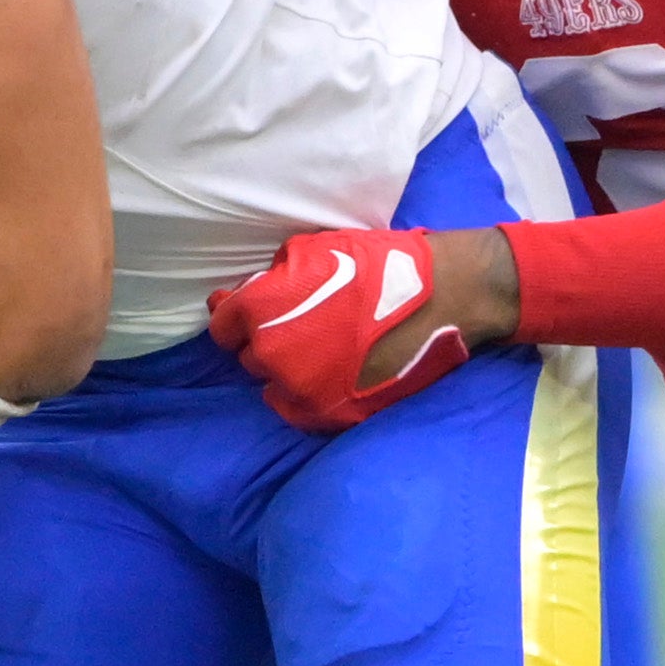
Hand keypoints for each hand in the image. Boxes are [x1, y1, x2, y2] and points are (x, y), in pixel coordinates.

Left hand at [207, 225, 512, 431]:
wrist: (442, 296)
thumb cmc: (379, 264)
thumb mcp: (314, 251)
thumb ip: (270, 278)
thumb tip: (235, 297)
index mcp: (262, 311)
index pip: (222, 326)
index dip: (237, 317)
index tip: (255, 313)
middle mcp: (272, 355)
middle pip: (249, 355)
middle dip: (267, 340)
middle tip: (303, 325)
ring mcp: (302, 390)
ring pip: (273, 383)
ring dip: (287, 368)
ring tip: (321, 351)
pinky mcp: (330, 415)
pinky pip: (297, 408)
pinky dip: (306, 394)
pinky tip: (330, 375)